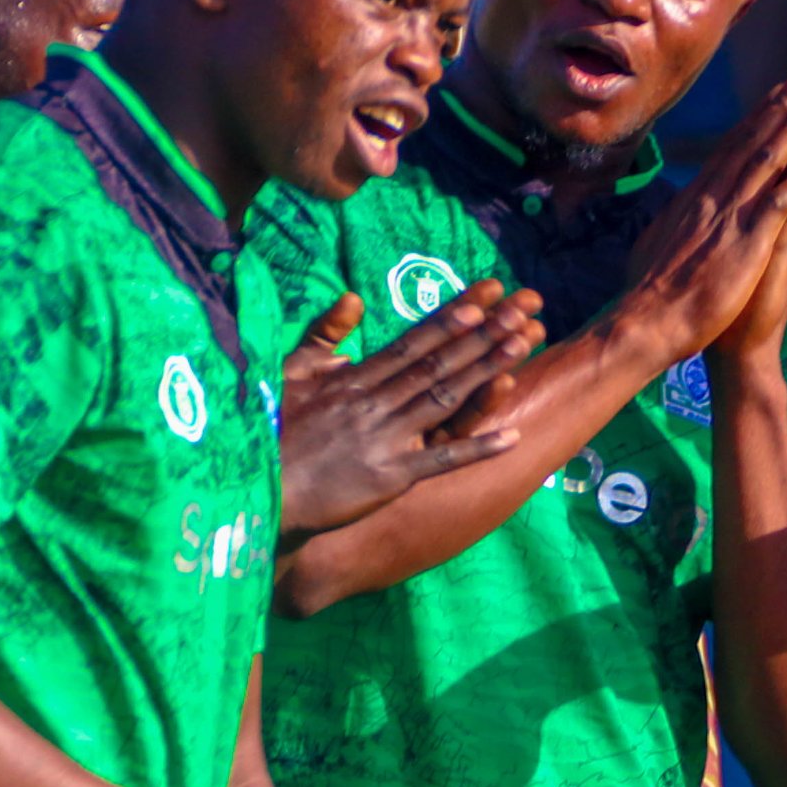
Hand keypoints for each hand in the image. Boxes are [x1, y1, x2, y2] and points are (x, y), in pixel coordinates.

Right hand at [279, 281, 543, 535]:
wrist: (264, 489)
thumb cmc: (273, 431)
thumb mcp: (291, 373)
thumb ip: (324, 335)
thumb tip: (354, 299)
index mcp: (353, 379)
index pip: (412, 342)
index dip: (450, 318)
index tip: (484, 296)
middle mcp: (374, 402)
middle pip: (437, 363)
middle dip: (482, 334)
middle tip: (521, 309)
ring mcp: (385, 438)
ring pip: (445, 398)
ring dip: (487, 372)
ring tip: (522, 346)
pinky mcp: (391, 476)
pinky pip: (441, 459)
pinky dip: (477, 448)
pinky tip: (512, 438)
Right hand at [617, 66, 786, 360]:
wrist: (647, 322)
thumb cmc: (651, 292)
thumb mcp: (659, 242)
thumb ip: (674, 223)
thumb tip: (675, 213)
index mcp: (698, 196)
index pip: (735, 145)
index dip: (761, 114)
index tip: (781, 88)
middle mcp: (715, 195)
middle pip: (756, 137)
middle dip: (786, 100)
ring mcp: (731, 215)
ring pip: (770, 156)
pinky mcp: (747, 242)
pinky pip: (779, 200)